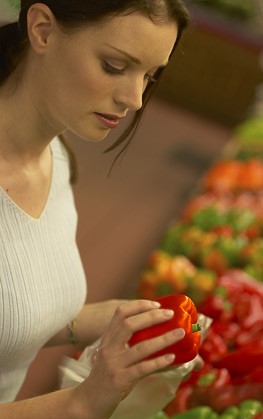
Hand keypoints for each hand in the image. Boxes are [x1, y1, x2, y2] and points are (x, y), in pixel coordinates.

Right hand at [74, 299, 184, 418]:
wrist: (90, 400)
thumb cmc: (107, 375)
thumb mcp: (112, 353)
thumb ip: (127, 342)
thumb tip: (158, 332)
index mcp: (108, 337)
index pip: (121, 313)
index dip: (139, 305)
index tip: (157, 304)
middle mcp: (109, 348)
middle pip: (129, 325)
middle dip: (152, 317)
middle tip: (170, 314)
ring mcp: (114, 364)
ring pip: (140, 347)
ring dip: (163, 339)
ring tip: (180, 333)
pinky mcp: (120, 380)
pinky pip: (142, 369)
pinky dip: (158, 362)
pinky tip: (172, 357)